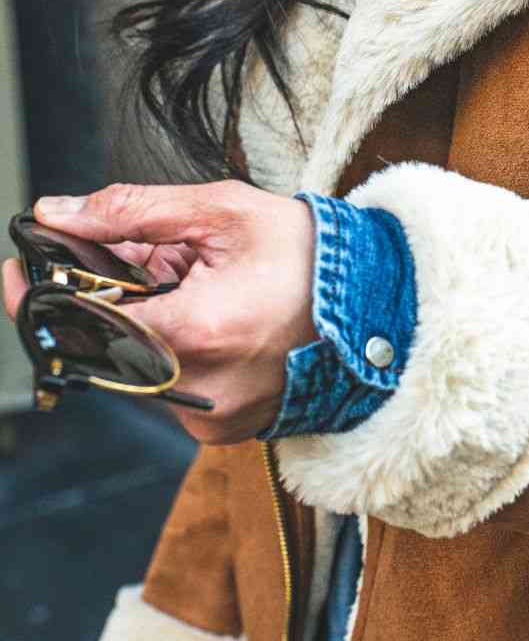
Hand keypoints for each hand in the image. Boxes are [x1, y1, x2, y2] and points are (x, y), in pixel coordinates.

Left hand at [19, 181, 317, 443]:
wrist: (382, 309)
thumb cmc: (315, 261)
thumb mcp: (225, 212)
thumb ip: (133, 212)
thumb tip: (61, 215)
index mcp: (198, 331)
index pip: (82, 319)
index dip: (43, 292)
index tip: (22, 269)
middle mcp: (200, 387)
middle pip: (107, 344)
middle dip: (116, 301)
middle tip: (160, 266)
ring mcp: (212, 415)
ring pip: (138, 368)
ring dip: (149, 328)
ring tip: (205, 293)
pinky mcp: (224, 428)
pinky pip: (171, 388)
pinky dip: (179, 354)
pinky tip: (221, 325)